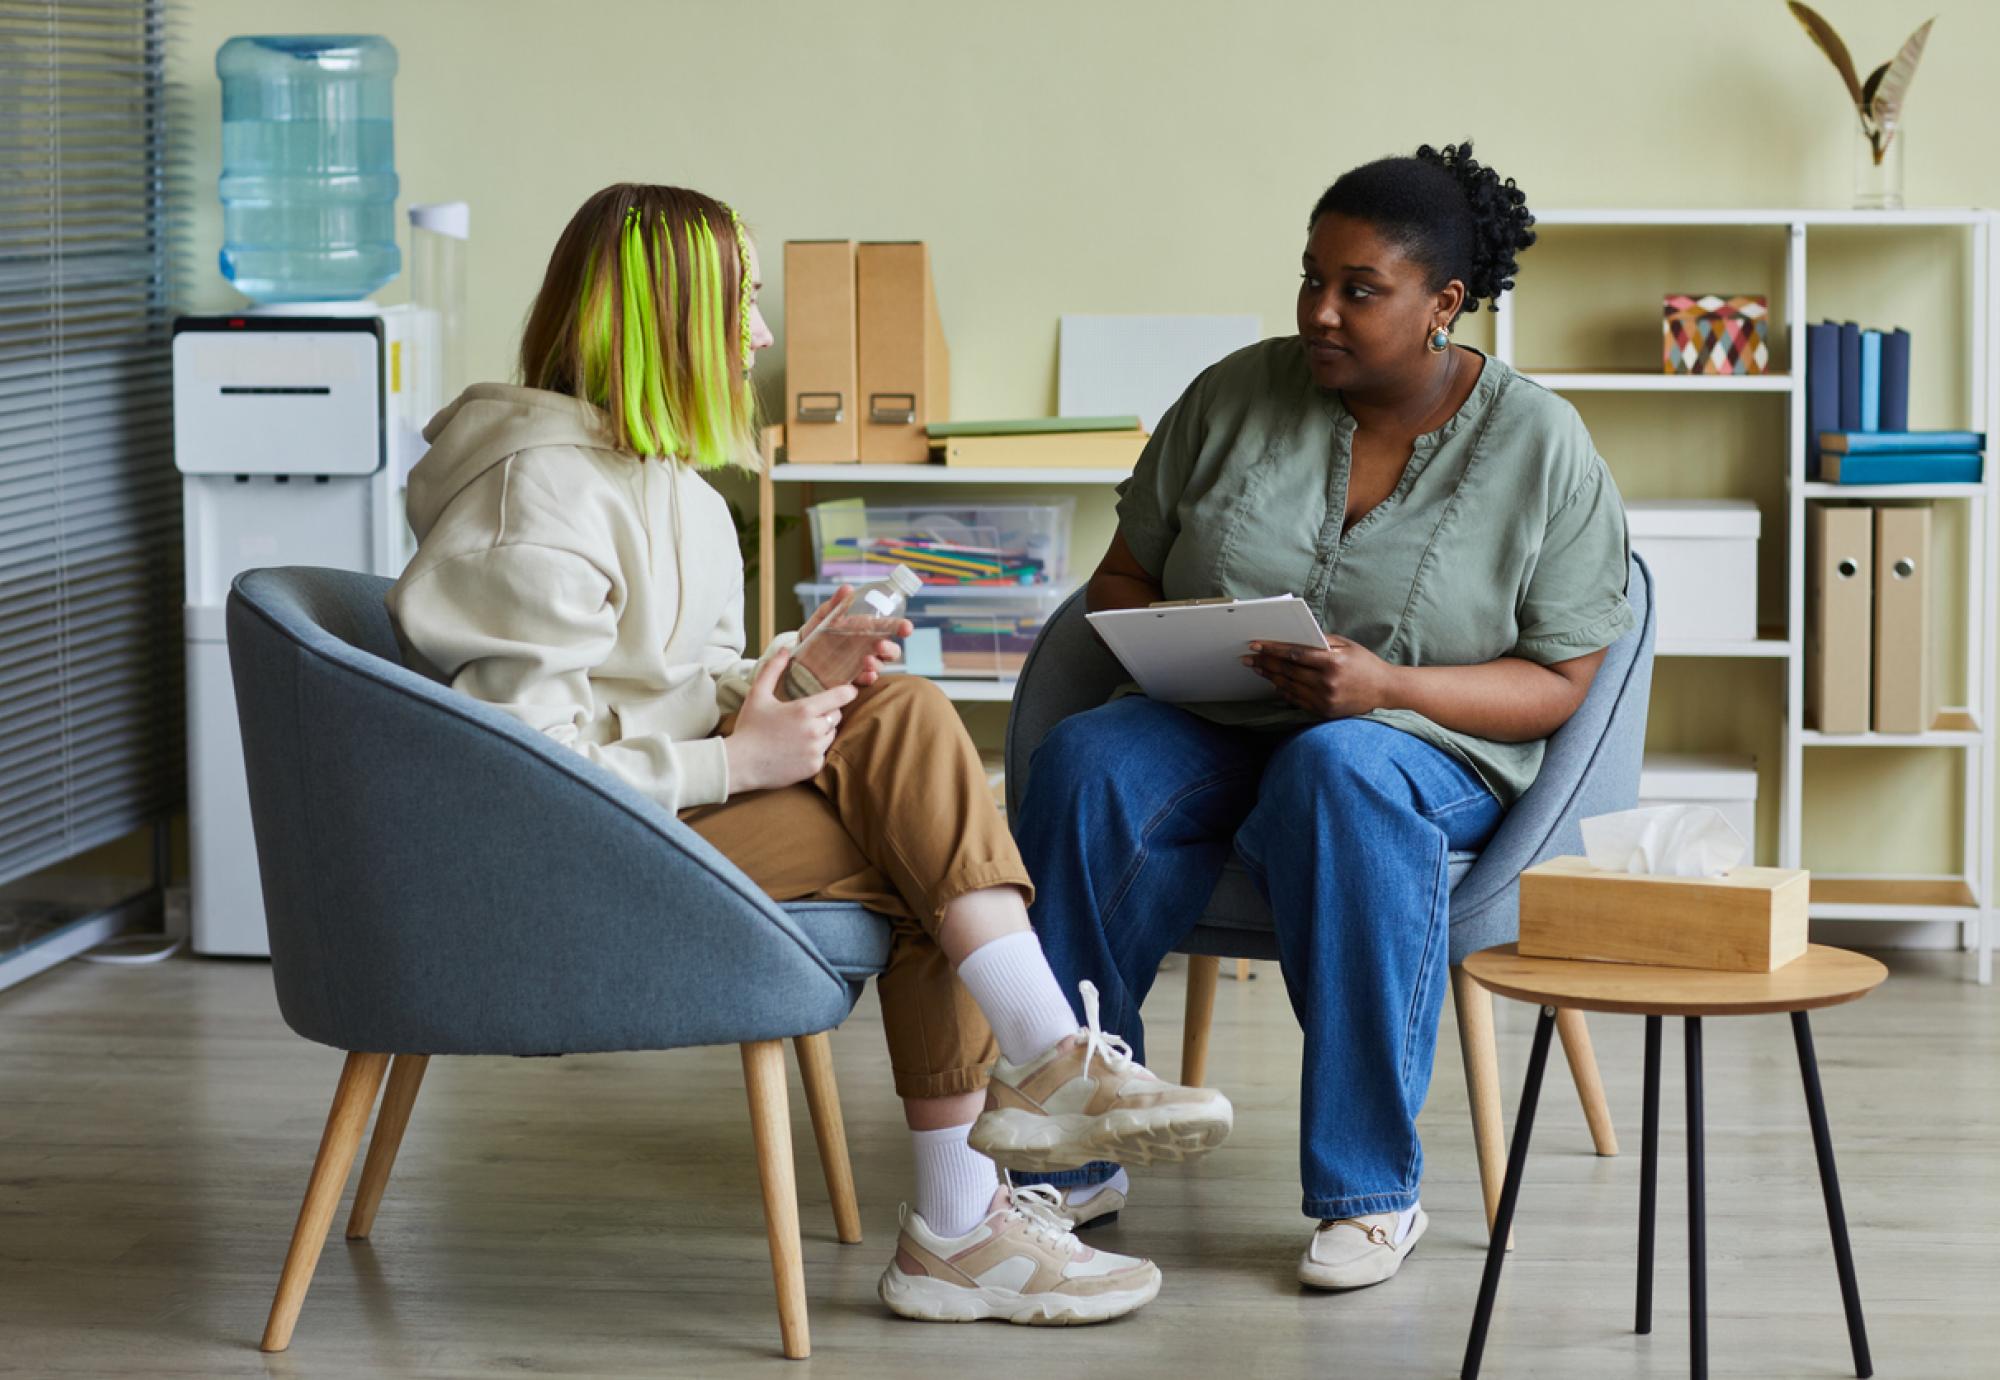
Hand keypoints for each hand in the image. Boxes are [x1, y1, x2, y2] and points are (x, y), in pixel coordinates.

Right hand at [723, 649, 857, 791]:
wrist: (740, 764)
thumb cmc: (749, 727)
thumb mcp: (758, 694)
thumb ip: (773, 669)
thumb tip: (785, 649)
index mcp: (804, 710)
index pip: (841, 696)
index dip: (847, 691)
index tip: (848, 690)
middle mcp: (814, 730)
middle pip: (837, 716)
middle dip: (827, 713)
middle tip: (808, 715)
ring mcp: (815, 750)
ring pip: (831, 735)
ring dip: (822, 731)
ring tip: (799, 732)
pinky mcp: (814, 766)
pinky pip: (823, 753)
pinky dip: (815, 750)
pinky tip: (797, 749)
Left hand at [800, 586, 910, 687]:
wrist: (799, 655)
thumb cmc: (816, 633)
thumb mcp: (824, 616)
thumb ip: (836, 603)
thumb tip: (847, 588)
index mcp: (866, 629)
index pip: (888, 627)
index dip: (900, 627)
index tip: (907, 628)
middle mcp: (868, 647)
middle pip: (891, 651)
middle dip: (890, 649)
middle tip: (880, 645)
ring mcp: (861, 664)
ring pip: (880, 666)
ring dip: (877, 664)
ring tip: (867, 660)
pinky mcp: (852, 679)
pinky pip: (865, 680)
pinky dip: (869, 678)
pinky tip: (867, 675)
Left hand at [1242, 635, 1398, 719]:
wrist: (1385, 690)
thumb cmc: (1365, 663)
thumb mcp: (1346, 645)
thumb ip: (1320, 641)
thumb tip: (1293, 637)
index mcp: (1332, 662)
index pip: (1294, 654)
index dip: (1272, 649)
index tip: (1256, 645)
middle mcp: (1327, 682)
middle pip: (1287, 671)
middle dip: (1265, 663)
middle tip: (1248, 658)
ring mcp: (1325, 699)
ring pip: (1288, 686)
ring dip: (1270, 677)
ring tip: (1258, 668)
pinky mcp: (1324, 711)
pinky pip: (1297, 700)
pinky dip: (1284, 691)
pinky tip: (1275, 683)